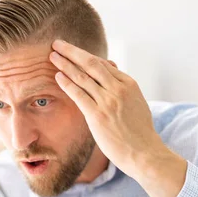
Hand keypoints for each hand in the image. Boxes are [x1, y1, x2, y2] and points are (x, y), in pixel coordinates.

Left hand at [50, 39, 186, 196]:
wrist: (144, 153)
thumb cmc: (139, 131)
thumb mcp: (136, 102)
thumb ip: (122, 85)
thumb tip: (110, 66)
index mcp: (129, 84)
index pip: (103, 64)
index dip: (84, 56)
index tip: (72, 51)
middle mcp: (118, 89)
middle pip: (91, 63)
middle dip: (72, 52)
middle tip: (57, 43)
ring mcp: (108, 101)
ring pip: (82, 76)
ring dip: (65, 64)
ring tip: (52, 56)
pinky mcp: (97, 115)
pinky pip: (79, 94)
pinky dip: (67, 83)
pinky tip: (57, 76)